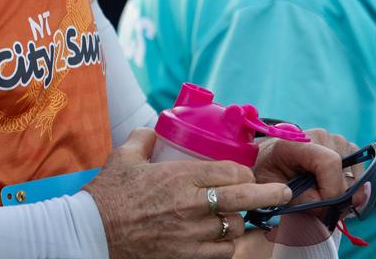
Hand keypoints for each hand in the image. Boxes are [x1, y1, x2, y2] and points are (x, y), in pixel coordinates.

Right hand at [86, 128, 289, 258]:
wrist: (92, 232)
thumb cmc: (107, 194)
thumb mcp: (123, 157)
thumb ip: (143, 139)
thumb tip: (153, 129)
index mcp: (179, 176)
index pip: (231, 171)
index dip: (245, 172)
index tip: (248, 173)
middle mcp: (191, 204)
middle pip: (244, 199)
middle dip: (269, 195)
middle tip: (283, 193)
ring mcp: (190, 233)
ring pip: (234, 228)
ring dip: (239, 222)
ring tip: (239, 219)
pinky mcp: (186, 256)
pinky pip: (221, 253)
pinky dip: (225, 246)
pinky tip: (222, 240)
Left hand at [253, 130, 351, 205]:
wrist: (268, 156)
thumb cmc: (266, 170)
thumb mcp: (270, 187)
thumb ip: (297, 199)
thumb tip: (326, 208)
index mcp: (299, 142)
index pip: (329, 163)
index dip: (331, 191)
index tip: (320, 208)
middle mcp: (323, 137)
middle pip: (345, 177)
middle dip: (335, 202)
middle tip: (319, 212)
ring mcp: (338, 141)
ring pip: (355, 180)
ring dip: (343, 197)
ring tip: (321, 201)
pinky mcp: (349, 149)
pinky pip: (359, 177)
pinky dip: (349, 191)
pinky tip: (330, 193)